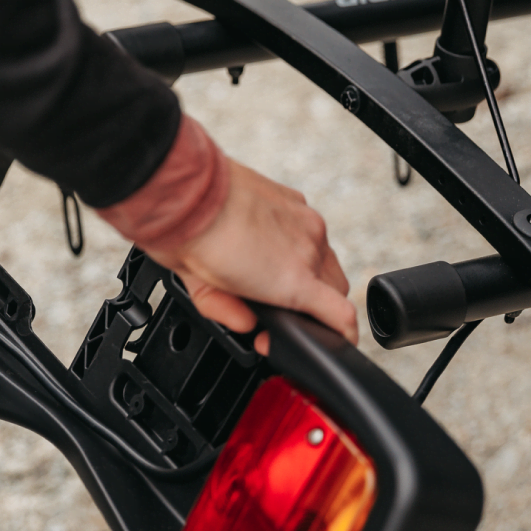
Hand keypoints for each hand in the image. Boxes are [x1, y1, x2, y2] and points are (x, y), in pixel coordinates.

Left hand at [143, 159, 357, 354]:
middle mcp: (309, 250)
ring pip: (325, 257)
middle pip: (336, 287)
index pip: (342, 316)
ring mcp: (306, 221)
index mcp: (294, 282)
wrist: (186, 190)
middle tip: (284, 307)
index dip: (343, 335)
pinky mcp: (296, 201)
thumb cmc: (192, 240)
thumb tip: (247, 322)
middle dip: (318, 303)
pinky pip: (310, 229)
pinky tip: (266, 241)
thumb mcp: (205, 294)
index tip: (335, 340)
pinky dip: (297, 241)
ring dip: (309, 271)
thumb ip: (231, 314)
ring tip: (271, 271)